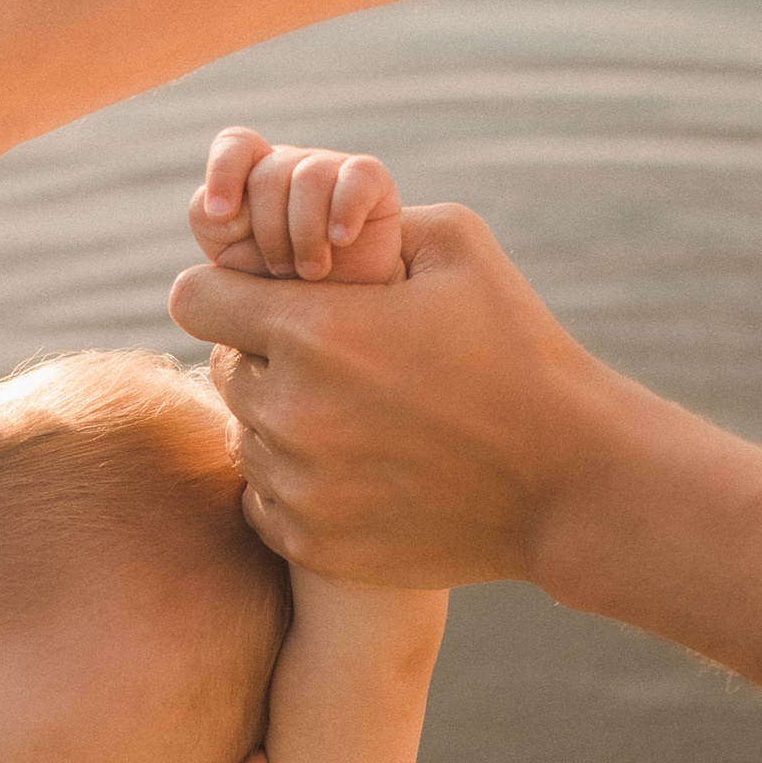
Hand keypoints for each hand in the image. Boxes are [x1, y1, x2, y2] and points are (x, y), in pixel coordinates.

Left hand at [168, 203, 604, 590]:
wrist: (567, 480)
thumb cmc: (518, 351)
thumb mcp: (456, 247)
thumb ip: (364, 220)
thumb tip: (301, 221)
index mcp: (313, 330)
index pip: (194, 298)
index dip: (228, 292)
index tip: (270, 301)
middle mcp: (290, 410)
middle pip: (222, 369)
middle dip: (267, 358)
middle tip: (341, 364)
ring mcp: (297, 484)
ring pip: (245, 437)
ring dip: (284, 423)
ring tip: (363, 418)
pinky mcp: (311, 542)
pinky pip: (262, 500)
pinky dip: (298, 485)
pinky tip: (361, 468)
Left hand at [187, 129, 404, 285]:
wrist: (344, 320)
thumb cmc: (283, 298)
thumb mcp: (233, 275)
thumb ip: (210, 230)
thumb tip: (217, 208)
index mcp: (251, 182)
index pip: (236, 146)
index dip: (224, 173)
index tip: (222, 217)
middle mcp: (290, 168)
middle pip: (267, 175)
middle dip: (269, 233)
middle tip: (281, 272)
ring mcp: (331, 171)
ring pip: (309, 177)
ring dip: (305, 235)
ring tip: (312, 273)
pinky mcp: (371, 184)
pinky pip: (357, 176)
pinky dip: (344, 211)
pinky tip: (340, 240)